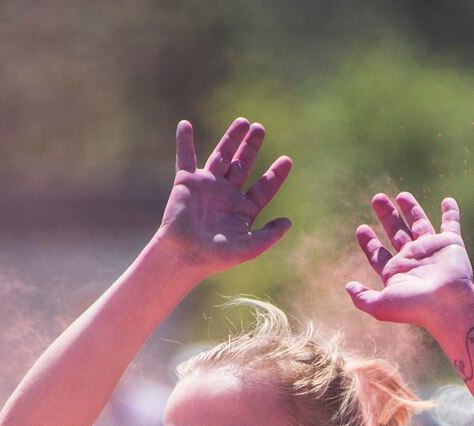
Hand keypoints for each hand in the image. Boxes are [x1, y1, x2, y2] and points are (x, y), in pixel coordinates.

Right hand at [154, 118, 291, 273]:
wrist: (186, 254)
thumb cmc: (218, 256)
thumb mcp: (250, 247)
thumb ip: (270, 234)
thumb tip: (289, 221)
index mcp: (243, 210)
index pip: (264, 187)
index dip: (275, 174)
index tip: (287, 160)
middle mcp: (227, 194)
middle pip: (243, 164)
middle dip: (252, 147)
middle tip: (260, 128)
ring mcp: (207, 186)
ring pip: (222, 156)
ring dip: (231, 138)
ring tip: (243, 122)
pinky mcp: (187, 182)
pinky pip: (185, 157)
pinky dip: (184, 141)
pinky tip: (185, 124)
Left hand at [346, 193, 473, 331]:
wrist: (447, 304)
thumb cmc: (415, 307)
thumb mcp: (380, 306)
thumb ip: (362, 297)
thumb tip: (348, 286)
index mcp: (397, 272)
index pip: (379, 254)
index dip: (369, 242)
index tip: (361, 229)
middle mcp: (413, 259)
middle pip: (396, 233)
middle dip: (387, 216)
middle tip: (377, 199)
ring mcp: (432, 250)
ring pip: (419, 224)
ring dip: (411, 209)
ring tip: (401, 195)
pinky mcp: (450, 244)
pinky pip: (451, 224)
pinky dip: (451, 213)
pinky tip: (448, 201)